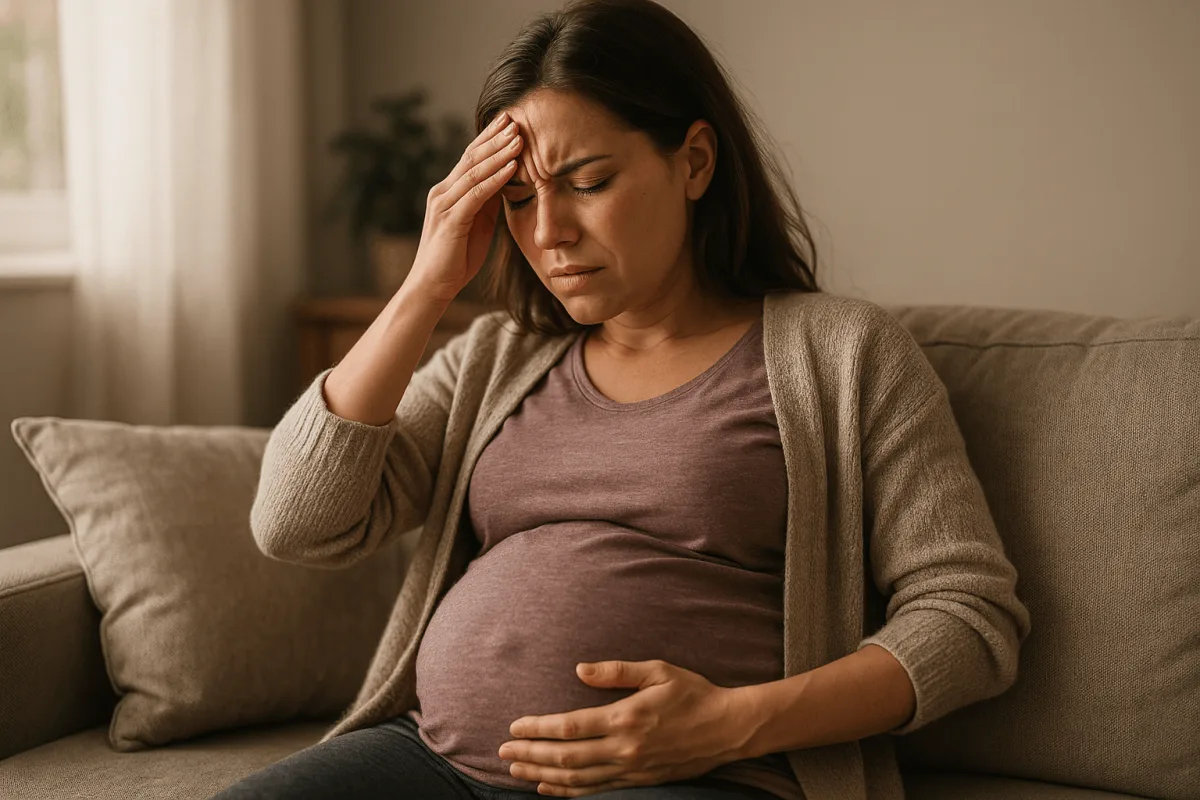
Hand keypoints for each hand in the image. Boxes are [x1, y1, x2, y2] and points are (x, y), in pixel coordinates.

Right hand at [406, 110, 522, 304]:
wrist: (432, 287)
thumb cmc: (455, 259)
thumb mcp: (478, 225)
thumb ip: (487, 202)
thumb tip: (506, 182)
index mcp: (448, 192)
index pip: (470, 158)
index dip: (489, 138)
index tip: (510, 122)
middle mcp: (443, 192)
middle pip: (472, 157)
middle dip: (495, 137)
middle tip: (516, 118)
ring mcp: (445, 204)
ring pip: (475, 171)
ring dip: (499, 152)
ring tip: (519, 137)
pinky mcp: (450, 220)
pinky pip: (476, 194)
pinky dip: (495, 178)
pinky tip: (511, 166)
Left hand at [497, 660, 749, 796]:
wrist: (728, 729)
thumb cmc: (693, 693)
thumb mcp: (658, 670)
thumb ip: (616, 672)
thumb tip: (578, 670)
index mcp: (626, 718)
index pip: (570, 727)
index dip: (538, 728)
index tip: (515, 727)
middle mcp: (625, 748)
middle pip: (566, 757)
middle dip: (530, 755)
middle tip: (502, 753)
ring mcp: (631, 769)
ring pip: (576, 779)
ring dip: (542, 775)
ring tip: (516, 770)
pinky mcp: (638, 781)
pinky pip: (595, 791)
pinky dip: (568, 792)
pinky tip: (548, 788)